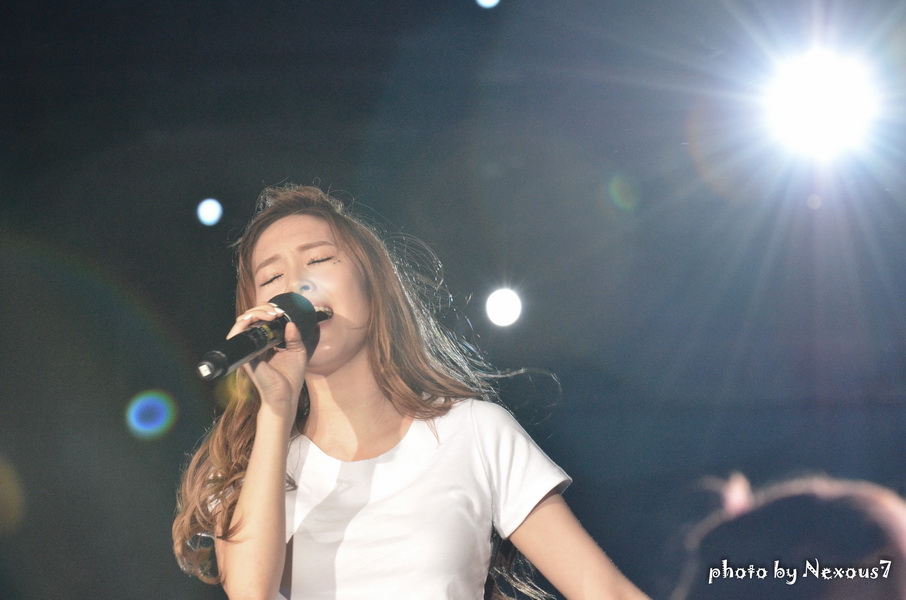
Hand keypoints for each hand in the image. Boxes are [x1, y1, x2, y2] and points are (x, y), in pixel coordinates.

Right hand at [226, 302, 308, 417]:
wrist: (285, 396)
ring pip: (242, 322)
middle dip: (262, 309)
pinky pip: (236, 335)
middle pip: (250, 318)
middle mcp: (255, 344)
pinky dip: (242, 323)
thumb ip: (294, 337)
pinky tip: (254, 319)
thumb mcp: (297, 352)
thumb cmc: (291, 378)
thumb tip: (290, 322)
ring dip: (255, 312)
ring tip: (272, 314)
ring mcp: (248, 349)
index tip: (281, 312)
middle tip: (277, 312)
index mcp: (266, 343)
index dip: (268, 311)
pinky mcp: (244, 355)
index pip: (260, 320)